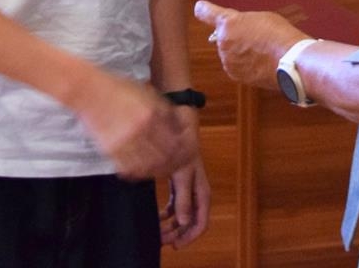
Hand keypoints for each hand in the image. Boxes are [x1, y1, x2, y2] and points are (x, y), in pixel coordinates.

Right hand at [74, 72, 193, 180]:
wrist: (89, 92)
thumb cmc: (118, 89)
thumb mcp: (148, 94)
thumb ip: (165, 112)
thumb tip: (180, 128)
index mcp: (152, 114)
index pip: (177, 142)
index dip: (186, 151)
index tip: (188, 153)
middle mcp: (140, 130)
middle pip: (166, 158)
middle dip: (175, 164)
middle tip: (177, 165)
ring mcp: (125, 142)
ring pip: (149, 167)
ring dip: (158, 170)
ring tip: (161, 169)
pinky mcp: (111, 150)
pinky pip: (130, 169)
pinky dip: (139, 172)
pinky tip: (143, 170)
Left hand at [158, 110, 209, 248]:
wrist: (177, 113)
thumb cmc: (182, 139)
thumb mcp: (183, 170)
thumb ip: (184, 196)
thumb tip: (185, 220)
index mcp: (199, 185)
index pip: (201, 217)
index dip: (190, 234)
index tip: (176, 244)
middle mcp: (194, 184)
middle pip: (192, 217)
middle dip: (180, 232)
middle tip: (165, 242)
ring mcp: (186, 180)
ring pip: (183, 211)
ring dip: (172, 224)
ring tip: (160, 233)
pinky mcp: (176, 175)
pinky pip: (175, 201)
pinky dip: (167, 211)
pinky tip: (157, 216)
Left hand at [194, 1, 306, 88]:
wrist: (290, 61)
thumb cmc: (279, 35)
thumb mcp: (261, 17)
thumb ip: (243, 21)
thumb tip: (240, 28)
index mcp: (228, 23)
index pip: (207, 13)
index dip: (204, 9)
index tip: (200, 7)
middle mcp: (223, 42)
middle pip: (223, 37)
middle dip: (235, 36)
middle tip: (256, 36)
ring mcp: (228, 61)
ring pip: (230, 53)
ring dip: (240, 51)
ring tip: (262, 50)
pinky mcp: (235, 75)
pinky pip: (236, 66)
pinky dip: (245, 65)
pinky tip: (262, 61)